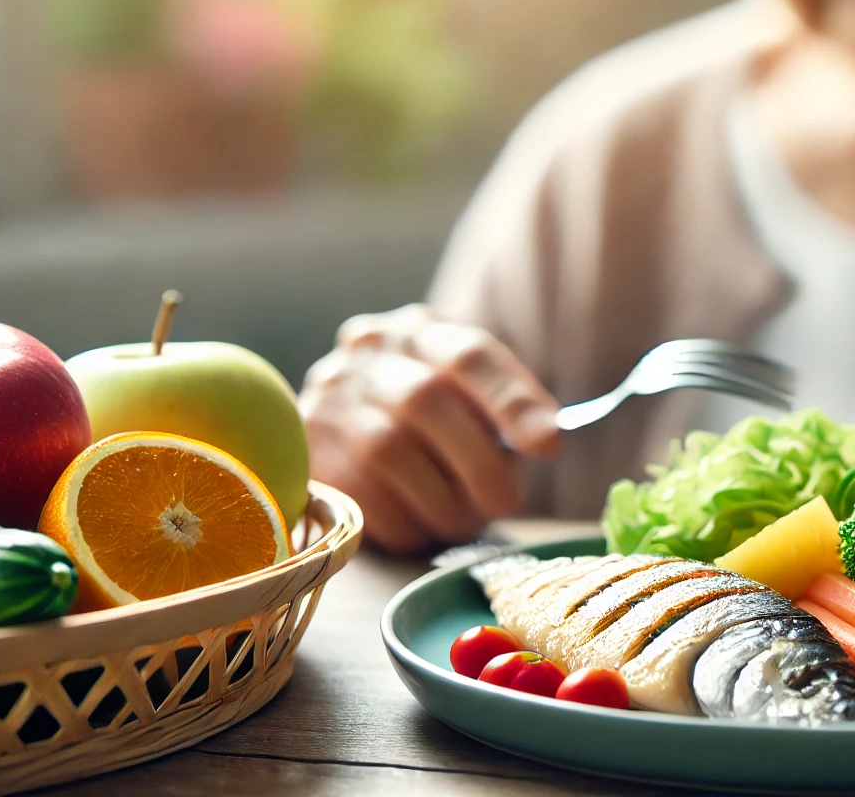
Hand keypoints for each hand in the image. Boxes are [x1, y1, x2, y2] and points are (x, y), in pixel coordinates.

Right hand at [300, 303, 559, 552]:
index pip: (468, 355)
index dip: (511, 402)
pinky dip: (405, 520)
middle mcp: (368, 354)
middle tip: (507, 501)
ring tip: (465, 517)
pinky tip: (422, 522)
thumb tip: (546, 438)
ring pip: (388, 452)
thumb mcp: (474, 397)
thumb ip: (507, 411)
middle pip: (423, 400)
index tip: (549, 445)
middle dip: (476, 462)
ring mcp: (329, 399)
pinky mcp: (306, 452)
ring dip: (440, 499)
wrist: (349, 427)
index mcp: (423, 332)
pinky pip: (360, 495)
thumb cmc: (438, 420)